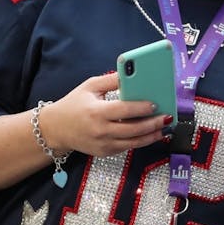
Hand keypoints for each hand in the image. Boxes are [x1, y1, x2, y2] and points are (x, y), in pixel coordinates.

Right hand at [36, 72, 171, 157]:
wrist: (56, 129)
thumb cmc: (73, 105)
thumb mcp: (89, 87)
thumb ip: (110, 80)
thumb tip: (130, 72)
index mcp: (96, 112)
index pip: (124, 110)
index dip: (141, 108)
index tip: (155, 104)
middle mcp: (100, 130)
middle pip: (133, 129)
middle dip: (153, 124)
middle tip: (167, 118)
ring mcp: (103, 144)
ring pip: (133, 142)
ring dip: (151, 136)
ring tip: (164, 129)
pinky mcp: (104, 152)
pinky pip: (126, 147)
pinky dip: (140, 141)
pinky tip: (150, 135)